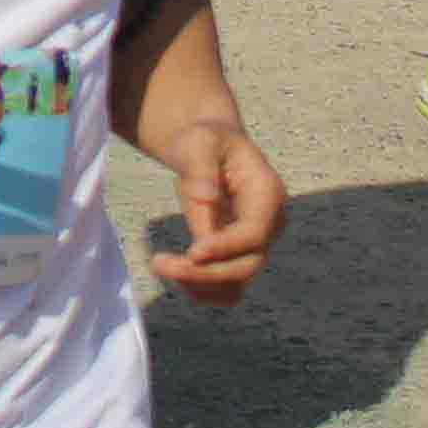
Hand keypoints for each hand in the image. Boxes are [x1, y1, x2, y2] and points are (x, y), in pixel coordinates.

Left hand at [137, 115, 284, 300]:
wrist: (210, 148)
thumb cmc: (205, 140)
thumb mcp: (200, 141)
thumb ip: (201, 168)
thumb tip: (205, 197)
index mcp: (267, 194)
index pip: (254, 233)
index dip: (225, 247)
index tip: (191, 253)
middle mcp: (269, 225)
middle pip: (246, 265)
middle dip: (204, 272)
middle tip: (158, 262)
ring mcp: (256, 244)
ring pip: (236, 283)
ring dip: (199, 285)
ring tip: (159, 265)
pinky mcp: (238, 256)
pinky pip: (225, 286)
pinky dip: (200, 287)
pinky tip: (171, 268)